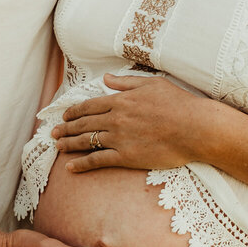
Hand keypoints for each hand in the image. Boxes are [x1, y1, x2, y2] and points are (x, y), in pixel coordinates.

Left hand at [52, 73, 211, 171]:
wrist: (195, 128)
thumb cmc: (178, 104)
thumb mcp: (152, 84)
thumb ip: (126, 82)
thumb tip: (105, 78)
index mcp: (121, 100)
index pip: (89, 105)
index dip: (74, 111)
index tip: (64, 115)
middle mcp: (116, 118)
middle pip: (84, 123)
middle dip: (66, 127)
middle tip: (53, 132)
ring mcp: (119, 138)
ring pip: (86, 141)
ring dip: (69, 144)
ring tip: (57, 146)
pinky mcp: (126, 157)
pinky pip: (98, 160)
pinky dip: (82, 164)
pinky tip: (70, 167)